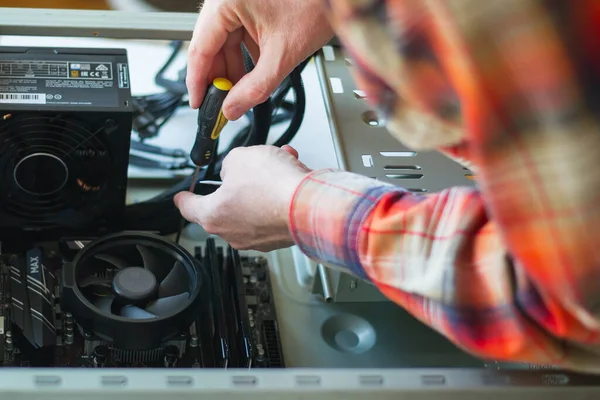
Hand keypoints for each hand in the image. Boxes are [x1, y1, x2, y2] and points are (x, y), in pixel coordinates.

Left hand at [174, 145, 310, 251]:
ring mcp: (258, 239)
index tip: (182, 197)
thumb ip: (230, 164)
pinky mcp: (280, 238)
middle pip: (227, 205)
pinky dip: (279, 197)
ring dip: (262, 187)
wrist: (309, 204)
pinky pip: (273, 214)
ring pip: (254, 207)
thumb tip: (236, 171)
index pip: (189, 208)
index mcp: (214, 215)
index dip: (184, 198)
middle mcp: (233, 233)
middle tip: (248, 168)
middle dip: (238, 183)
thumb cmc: (273, 187)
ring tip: (278, 166)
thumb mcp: (240, 158)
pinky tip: (289, 179)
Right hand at [187, 0, 333, 119]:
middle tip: (223, 104)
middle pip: (210, 45)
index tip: (200, 104)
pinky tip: (253, 72)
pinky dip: (245, 54)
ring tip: (241, 92)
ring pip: (224, 40)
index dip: (198, 82)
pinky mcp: (251, 2)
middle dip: (218, 78)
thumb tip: (233, 108)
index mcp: (226, 1)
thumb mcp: (282, 55)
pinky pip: (239, 32)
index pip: (200, 49)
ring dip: (233, 68)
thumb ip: (254, 88)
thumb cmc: (318, 4)